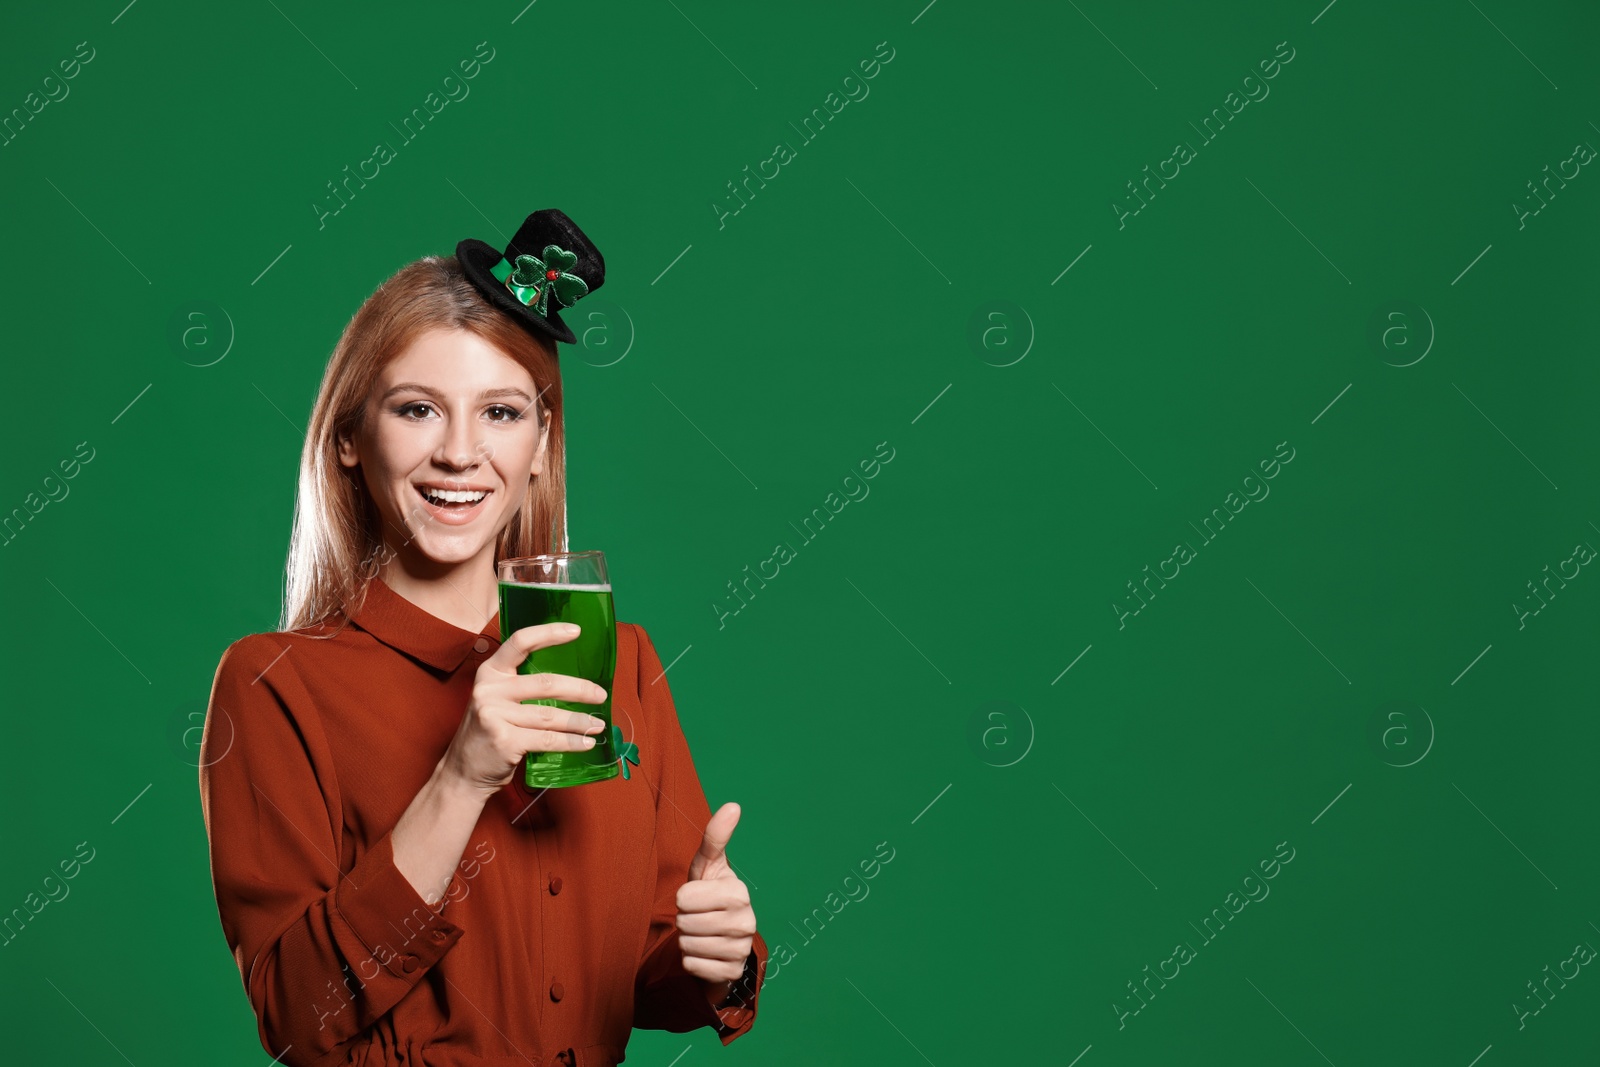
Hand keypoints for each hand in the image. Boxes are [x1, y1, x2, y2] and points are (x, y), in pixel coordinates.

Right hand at [440, 623, 608, 795]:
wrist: (463, 772)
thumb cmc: (490, 733)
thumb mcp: (497, 700)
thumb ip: (522, 687)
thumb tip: (572, 683)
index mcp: (491, 673)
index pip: (520, 642)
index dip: (548, 633)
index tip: (575, 630)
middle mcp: (490, 689)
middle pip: (546, 683)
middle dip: (580, 689)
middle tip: (601, 695)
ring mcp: (495, 715)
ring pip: (550, 715)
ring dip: (579, 721)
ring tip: (598, 724)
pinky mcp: (504, 740)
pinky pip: (548, 739)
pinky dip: (572, 742)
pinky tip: (586, 742)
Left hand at [676, 802, 756, 1004]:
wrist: (722, 937)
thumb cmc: (710, 894)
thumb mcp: (708, 865)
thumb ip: (716, 837)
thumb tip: (733, 805)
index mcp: (739, 892)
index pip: (684, 899)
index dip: (682, 898)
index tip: (695, 898)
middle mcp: (746, 922)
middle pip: (684, 923)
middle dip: (684, 920)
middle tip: (697, 917)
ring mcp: (741, 949)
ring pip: (687, 945)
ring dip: (687, 941)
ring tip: (700, 933)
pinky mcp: (732, 972)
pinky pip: (693, 966)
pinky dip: (691, 961)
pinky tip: (704, 952)